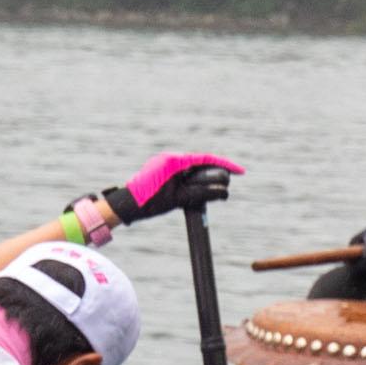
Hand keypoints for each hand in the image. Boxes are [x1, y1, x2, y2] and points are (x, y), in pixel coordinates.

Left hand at [96, 150, 240, 225]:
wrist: (126, 207)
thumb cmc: (150, 203)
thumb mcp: (179, 199)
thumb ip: (202, 194)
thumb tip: (223, 192)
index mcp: (174, 160)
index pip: (206, 159)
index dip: (225, 165)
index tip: (240, 172)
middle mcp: (169, 157)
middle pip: (200, 162)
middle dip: (215, 172)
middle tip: (228, 183)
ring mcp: (164, 162)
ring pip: (192, 167)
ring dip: (204, 176)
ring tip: (217, 188)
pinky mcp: (161, 169)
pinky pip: (183, 171)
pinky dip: (193, 178)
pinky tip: (201, 187)